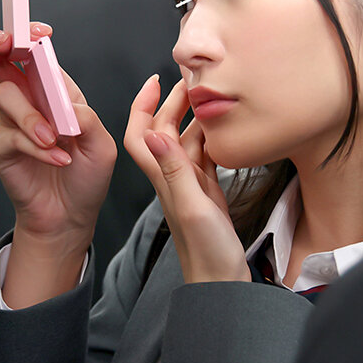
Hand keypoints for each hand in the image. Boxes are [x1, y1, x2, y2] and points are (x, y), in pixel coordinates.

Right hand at [0, 24, 116, 301]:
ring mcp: (14, 124)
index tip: (38, 31)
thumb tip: (67, 103)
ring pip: (7, 97)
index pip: (41, 58)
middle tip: (4, 42)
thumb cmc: (88, 178)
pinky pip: (12, 136)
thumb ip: (87, 119)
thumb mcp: (102, 146)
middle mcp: (33, 103)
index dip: (33, 39)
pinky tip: (57, 160)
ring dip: (32, 117)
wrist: (71, 216)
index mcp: (58, 95)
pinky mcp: (4, 147)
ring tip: (55, 141)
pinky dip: (37, 148)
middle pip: (4, 63)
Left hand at [124, 75, 250, 283]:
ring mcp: (189, 185)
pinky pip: (205, 158)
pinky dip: (211, 140)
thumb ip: (175, 169)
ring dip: (195, 118)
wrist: (219, 281)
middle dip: (174, 103)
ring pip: (187, 142)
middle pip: (165, 131)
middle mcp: (172, 178)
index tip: (155, 81)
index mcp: (164, 178)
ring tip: (210, 96)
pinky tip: (222, 130)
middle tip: (193, 81)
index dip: (141, 105)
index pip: (140, 134)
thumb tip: (154, 130)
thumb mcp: (192, 206)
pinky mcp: (206, 193)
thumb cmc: (207, 252)